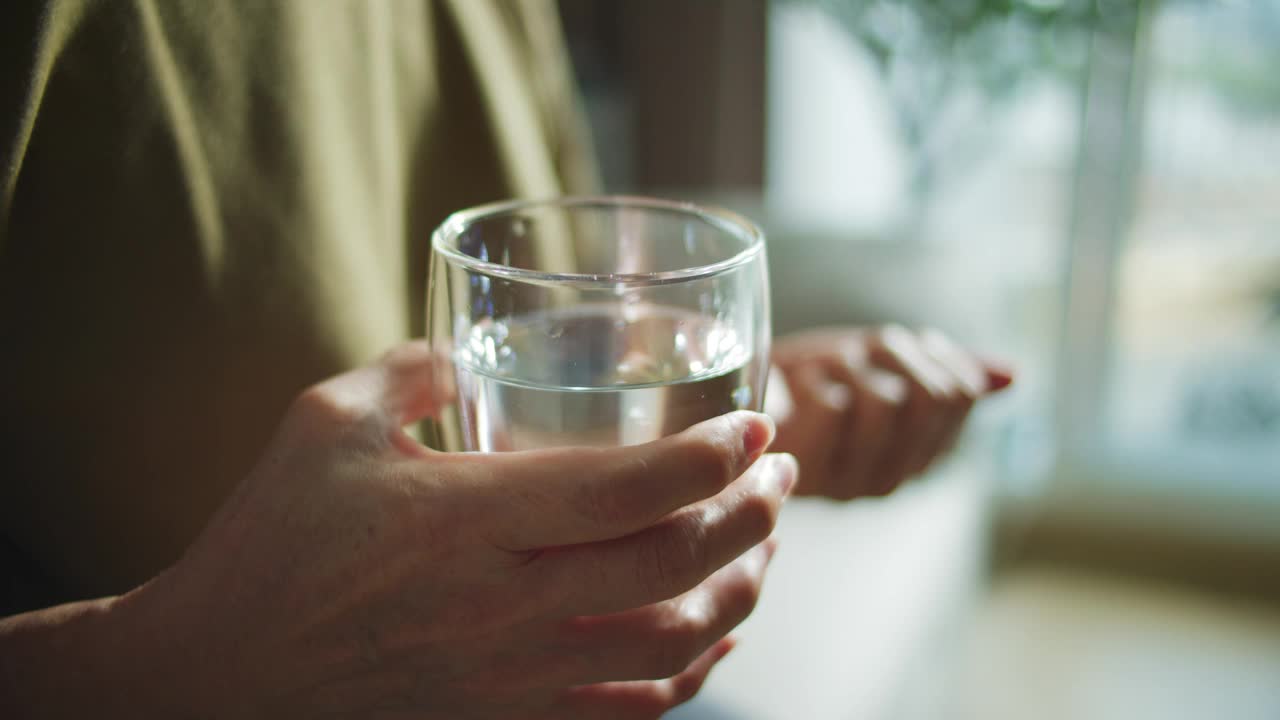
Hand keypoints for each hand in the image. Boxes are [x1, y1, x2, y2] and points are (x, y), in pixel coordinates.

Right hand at [90, 343, 793, 718]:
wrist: (220, 675)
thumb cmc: (270, 540)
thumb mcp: (325, 422)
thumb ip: (412, 370)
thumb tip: (473, 350)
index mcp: (466, 518)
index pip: (631, 490)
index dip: (714, 458)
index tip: (758, 426)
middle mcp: (504, 602)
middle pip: (674, 564)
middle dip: (753, 515)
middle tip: (781, 472)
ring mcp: (512, 672)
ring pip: (671, 642)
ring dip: (740, 589)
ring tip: (765, 544)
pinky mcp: (507, 715)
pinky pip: (630, 707)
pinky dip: (692, 670)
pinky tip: (715, 631)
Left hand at [768, 326, 1011, 499]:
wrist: (732, 392)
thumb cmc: (814, 378)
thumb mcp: (892, 367)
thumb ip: (954, 374)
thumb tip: (1013, 375)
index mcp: (916, 459)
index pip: (959, 395)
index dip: (932, 357)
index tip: (900, 348)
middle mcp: (885, 479)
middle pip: (929, 397)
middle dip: (896, 356)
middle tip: (863, 352)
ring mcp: (844, 477)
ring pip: (884, 399)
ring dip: (856, 363)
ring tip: (832, 365)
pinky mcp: (799, 462)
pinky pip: (835, 405)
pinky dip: (819, 377)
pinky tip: (800, 380)